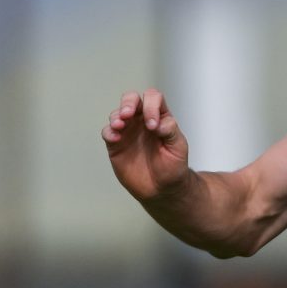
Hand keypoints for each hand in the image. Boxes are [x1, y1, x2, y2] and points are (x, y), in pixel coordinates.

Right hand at [102, 88, 190, 202]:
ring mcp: (128, 132)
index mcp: (160, 117)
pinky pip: (108, 132)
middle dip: (128, 103)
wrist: (161, 188)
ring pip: (117, 113)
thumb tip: (158, 122)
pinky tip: (115, 139)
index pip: (153, 99)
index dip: (151, 106)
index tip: (152, 126)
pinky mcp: (115, 145)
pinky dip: (109, 132)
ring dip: (116, 116)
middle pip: (132, 99)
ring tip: (120, 126)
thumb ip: (170, 131)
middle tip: (128, 114)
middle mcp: (142, 120)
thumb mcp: (178, 147)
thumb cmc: (173, 167)